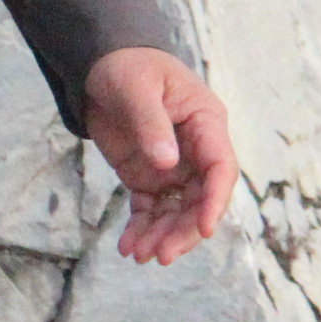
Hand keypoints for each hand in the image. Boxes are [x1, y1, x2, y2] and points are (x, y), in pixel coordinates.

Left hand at [83, 47, 237, 263]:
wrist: (99, 66)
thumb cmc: (127, 67)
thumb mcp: (137, 87)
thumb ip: (152, 123)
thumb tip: (168, 163)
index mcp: (206, 123)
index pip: (221, 168)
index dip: (214, 201)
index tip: (203, 229)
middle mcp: (196, 151)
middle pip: (200, 200)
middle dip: (183, 231)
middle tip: (161, 255)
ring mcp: (173, 167)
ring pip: (176, 211)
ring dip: (162, 236)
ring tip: (139, 255)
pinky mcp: (148, 176)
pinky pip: (150, 209)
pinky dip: (141, 228)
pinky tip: (128, 247)